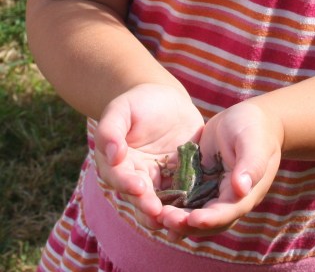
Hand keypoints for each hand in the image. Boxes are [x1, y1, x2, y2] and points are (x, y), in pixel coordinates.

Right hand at [94, 83, 204, 229]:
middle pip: (140, 197)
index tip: (139, 187)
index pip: (120, 177)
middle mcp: (137, 177)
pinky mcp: (181, 177)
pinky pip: (185, 191)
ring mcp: (160, 180)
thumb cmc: (137, 102)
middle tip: (158, 212)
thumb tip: (113, 155)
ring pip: (162, 201)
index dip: (128, 184)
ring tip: (177, 219)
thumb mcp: (121, 109)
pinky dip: (190, 201)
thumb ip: (111, 130)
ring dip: (168, 212)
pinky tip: (199, 206)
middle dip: (148, 206)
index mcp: (118, 164)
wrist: (165, 99)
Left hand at [159, 101, 282, 236]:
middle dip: (187, 223)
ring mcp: (213, 191)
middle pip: (208, 219)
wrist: (251, 117)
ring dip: (177, 217)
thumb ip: (250, 164)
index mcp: (245, 192)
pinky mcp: (200, 181)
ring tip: (158, 217)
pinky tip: (154, 204)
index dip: (210, 219)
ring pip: (194, 212)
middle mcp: (228, 198)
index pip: (227, 211)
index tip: (193, 219)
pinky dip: (172, 203)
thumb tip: (241, 188)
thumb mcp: (253, 141)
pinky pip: (186, 198)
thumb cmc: (255, 127)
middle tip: (166, 219)